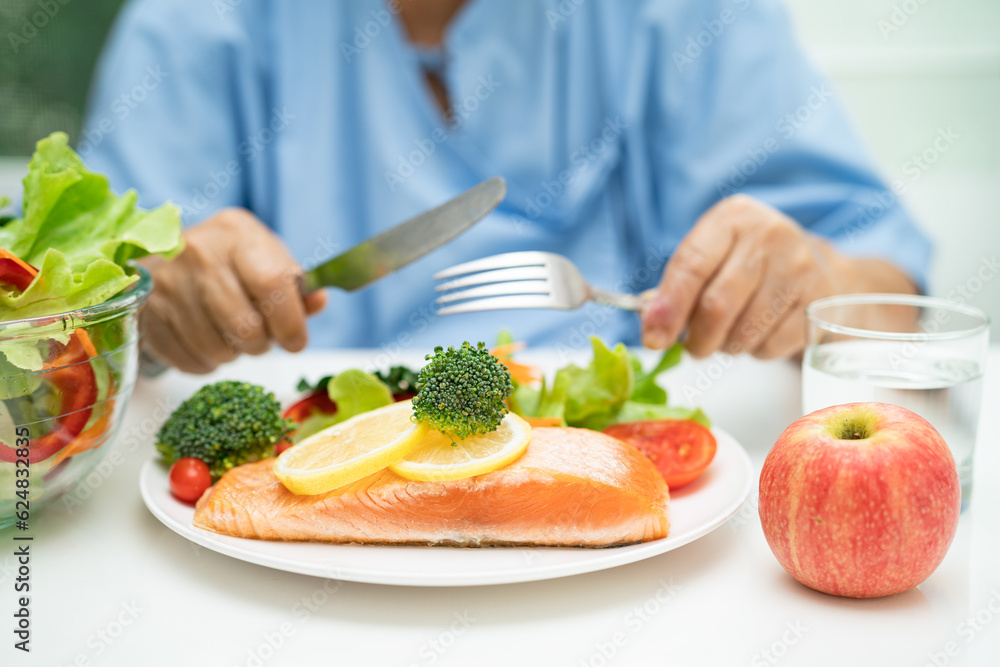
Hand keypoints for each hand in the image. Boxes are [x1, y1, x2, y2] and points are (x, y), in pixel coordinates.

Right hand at [139, 208, 327, 372]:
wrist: (167, 256)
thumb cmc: (232, 262)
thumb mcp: (268, 259)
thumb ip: (297, 285)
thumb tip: (318, 301)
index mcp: (237, 233)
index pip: (271, 283)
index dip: (290, 322)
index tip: (296, 342)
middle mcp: (197, 252)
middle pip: (244, 326)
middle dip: (262, 345)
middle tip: (261, 340)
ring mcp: (166, 283)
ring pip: (217, 349)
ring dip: (234, 354)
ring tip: (233, 336)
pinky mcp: (147, 313)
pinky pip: (189, 360)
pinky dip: (207, 362)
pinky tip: (208, 341)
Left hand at [640, 195, 915, 359]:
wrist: (812, 262)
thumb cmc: (744, 262)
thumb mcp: (709, 258)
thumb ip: (675, 289)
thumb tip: (652, 327)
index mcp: (731, 218)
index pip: (692, 266)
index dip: (669, 307)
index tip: (653, 339)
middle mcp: (769, 235)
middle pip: (718, 305)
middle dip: (697, 339)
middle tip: (693, 347)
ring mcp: (800, 267)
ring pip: (744, 332)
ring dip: (726, 346)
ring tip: (729, 332)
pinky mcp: (818, 301)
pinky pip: (771, 346)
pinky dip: (755, 351)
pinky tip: (760, 331)